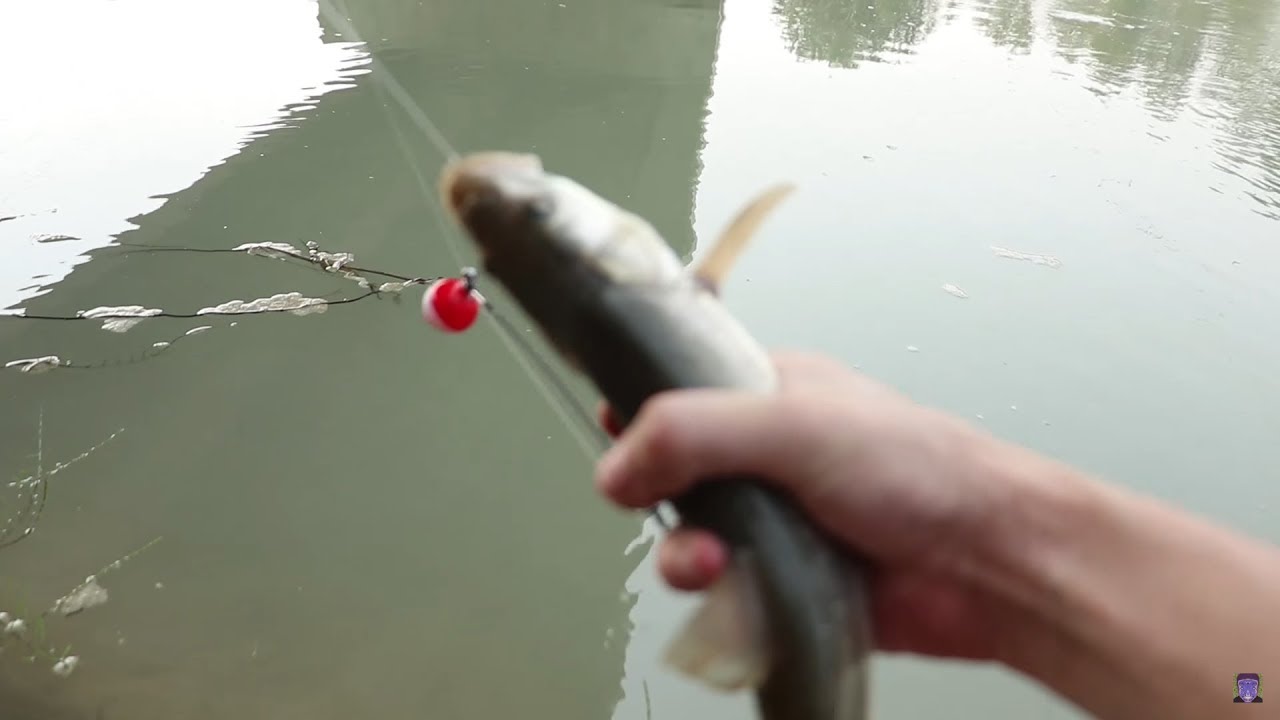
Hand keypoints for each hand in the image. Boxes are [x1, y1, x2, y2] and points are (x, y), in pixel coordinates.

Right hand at [594, 351, 1030, 661]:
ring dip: (690, 559)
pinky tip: (746, 600)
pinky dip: (726, 603)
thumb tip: (619, 462)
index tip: (615, 434)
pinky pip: (730, 595)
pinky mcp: (790, 581)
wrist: (993, 564)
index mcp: (771, 393)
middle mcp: (771, 457)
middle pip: (676, 477)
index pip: (680, 392)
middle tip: (679, 515)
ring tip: (719, 567)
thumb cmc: (928, 471)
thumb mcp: (795, 424)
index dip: (640, 413)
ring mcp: (781, 521)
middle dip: (665, 502)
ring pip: (696, 542)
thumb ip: (695, 432)